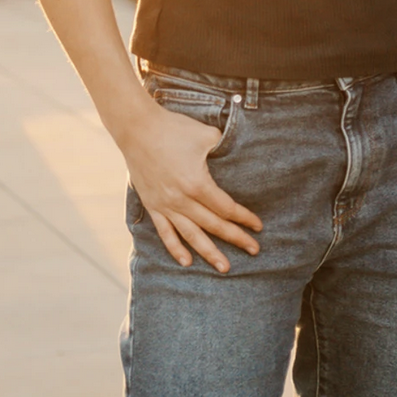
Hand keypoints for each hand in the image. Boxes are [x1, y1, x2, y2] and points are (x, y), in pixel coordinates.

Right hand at [119, 101, 262, 270]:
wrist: (137, 129)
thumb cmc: (174, 129)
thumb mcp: (207, 135)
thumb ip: (225, 148)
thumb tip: (239, 152)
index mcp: (197, 183)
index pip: (226, 208)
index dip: (244, 218)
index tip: (258, 226)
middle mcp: (181, 200)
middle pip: (214, 225)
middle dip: (236, 238)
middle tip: (254, 250)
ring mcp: (165, 205)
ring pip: (191, 235)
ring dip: (209, 252)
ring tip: (224, 267)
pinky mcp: (152, 205)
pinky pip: (165, 232)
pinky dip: (175, 248)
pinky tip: (186, 262)